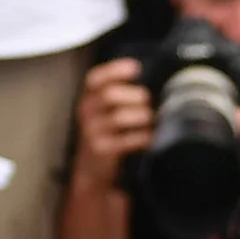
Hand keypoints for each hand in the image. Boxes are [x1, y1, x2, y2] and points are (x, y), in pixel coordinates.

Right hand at [71, 56, 151, 183]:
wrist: (92, 171)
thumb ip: (119, 98)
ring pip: (118, 117)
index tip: (136, 67)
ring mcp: (93, 132)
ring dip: (141, 116)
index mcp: (89, 99)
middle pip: (110, 95)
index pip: (95, 78)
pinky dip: (142, 137)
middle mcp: (87, 112)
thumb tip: (151, 86)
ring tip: (152, 119)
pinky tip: (151, 138)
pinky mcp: (102, 150)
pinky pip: (126, 141)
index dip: (115, 70)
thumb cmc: (106, 136)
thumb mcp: (104, 114)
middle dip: (134, 95)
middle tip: (149, 101)